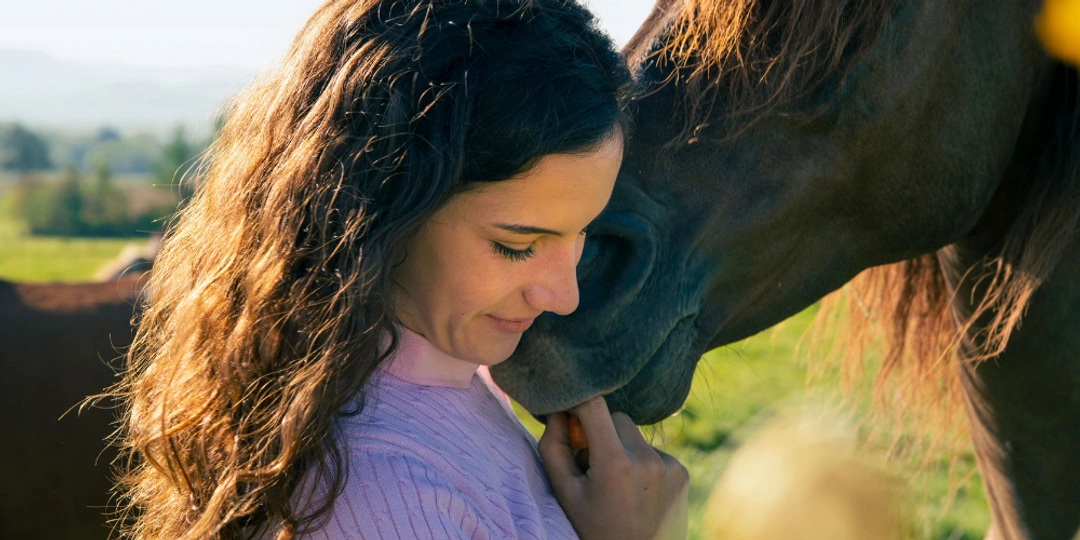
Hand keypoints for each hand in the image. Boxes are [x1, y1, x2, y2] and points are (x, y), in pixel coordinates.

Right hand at [539, 397, 688, 539]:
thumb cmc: (593, 530)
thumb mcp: (565, 494)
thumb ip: (554, 448)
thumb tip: (557, 411)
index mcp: (614, 464)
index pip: (594, 406)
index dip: (578, 403)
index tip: (570, 411)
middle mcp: (646, 459)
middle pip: (616, 418)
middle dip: (601, 433)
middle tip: (593, 466)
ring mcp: (669, 465)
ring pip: (635, 435)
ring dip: (623, 448)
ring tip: (618, 485)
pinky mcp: (682, 472)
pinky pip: (654, 452)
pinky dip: (642, 464)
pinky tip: (638, 492)